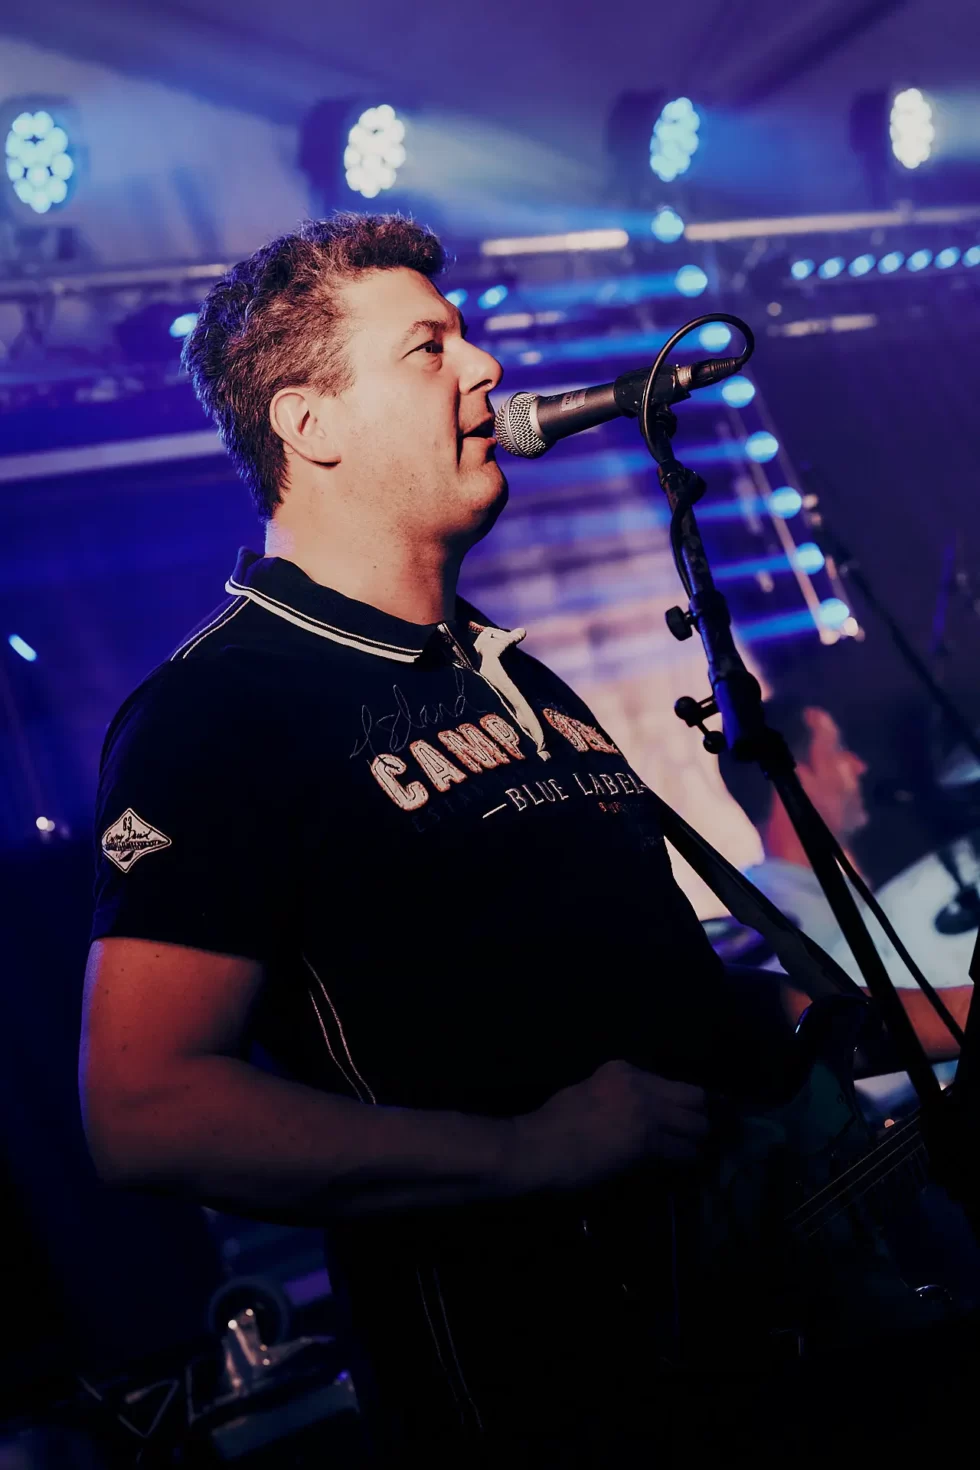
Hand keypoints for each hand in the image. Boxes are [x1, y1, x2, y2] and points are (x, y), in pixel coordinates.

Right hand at [512, 1060, 710, 1193]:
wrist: (536, 1148)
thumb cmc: (552, 1126)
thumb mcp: (588, 1093)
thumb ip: (617, 1096)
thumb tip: (640, 1113)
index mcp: (622, 1069)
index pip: (673, 1082)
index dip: (683, 1103)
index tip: (683, 1118)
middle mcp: (639, 1085)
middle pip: (695, 1098)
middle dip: (697, 1120)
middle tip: (692, 1137)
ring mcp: (645, 1112)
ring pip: (697, 1126)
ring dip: (694, 1142)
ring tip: (687, 1154)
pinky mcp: (646, 1142)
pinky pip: (683, 1152)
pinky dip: (684, 1161)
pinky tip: (676, 1168)